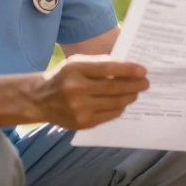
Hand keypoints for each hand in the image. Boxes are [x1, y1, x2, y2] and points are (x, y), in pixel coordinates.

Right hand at [34, 55, 148, 129]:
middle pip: (114, 88)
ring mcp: (79, 109)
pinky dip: (119, 108)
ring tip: (136, 92)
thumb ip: (100, 64)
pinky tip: (123, 103)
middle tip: (146, 83)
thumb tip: (129, 69)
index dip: (128, 70)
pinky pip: (109, 115)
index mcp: (75, 69)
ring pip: (114, 103)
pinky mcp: (82, 123)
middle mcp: (76, 89)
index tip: (143, 71)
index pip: (108, 68)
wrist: (39, 99)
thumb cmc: (63, 76)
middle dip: (134, 85)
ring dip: (129, 97)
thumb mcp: (77, 63)